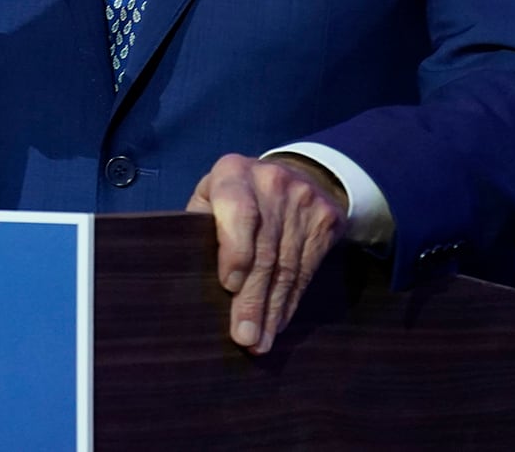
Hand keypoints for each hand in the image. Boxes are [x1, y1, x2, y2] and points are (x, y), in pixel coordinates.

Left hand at [188, 152, 347, 354]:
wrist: (296, 174)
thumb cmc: (235, 196)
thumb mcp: (210, 196)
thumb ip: (200, 226)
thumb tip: (188, 277)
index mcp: (233, 173)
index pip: (239, 212)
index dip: (235, 251)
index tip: (228, 286)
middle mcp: (272, 183)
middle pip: (264, 251)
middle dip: (252, 299)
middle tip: (244, 337)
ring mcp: (304, 201)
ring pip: (287, 267)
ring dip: (272, 310)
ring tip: (259, 341)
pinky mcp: (326, 221)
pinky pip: (307, 271)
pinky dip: (290, 302)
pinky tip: (278, 323)